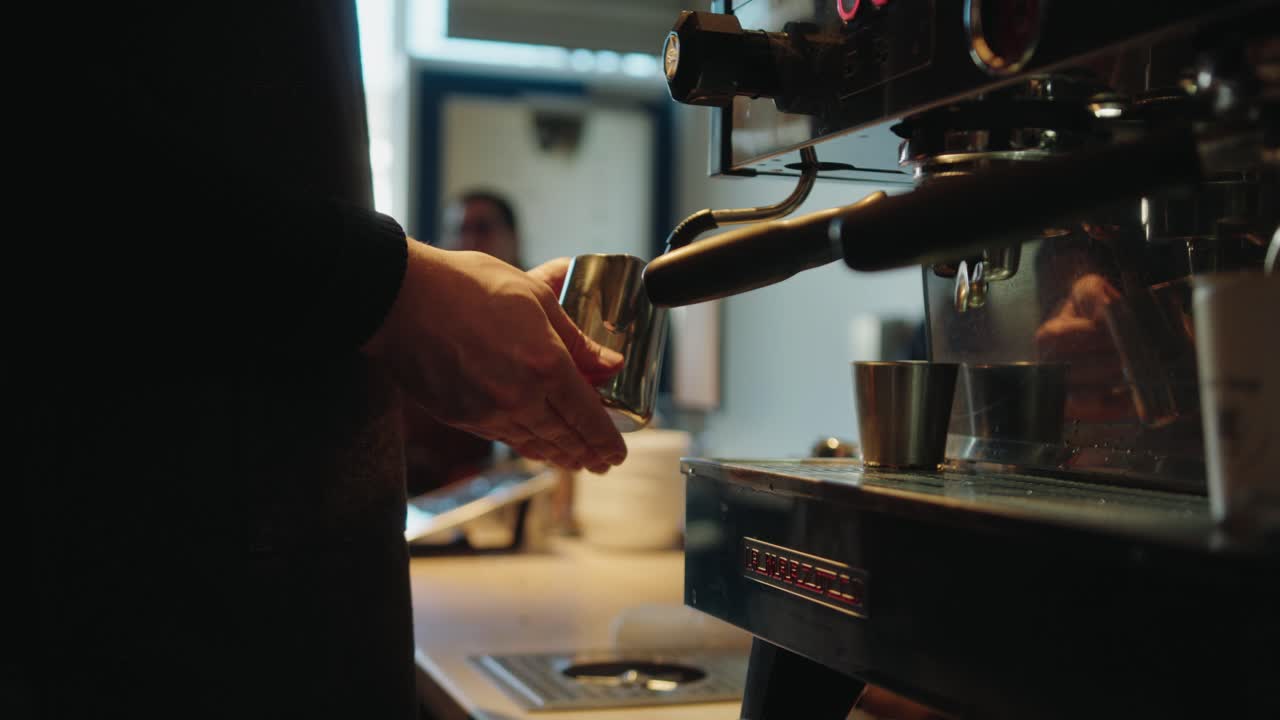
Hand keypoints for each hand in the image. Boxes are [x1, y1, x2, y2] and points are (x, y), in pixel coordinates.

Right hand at [365, 242, 627, 472]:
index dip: (606, 439)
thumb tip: (610, 363)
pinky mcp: (462, 417)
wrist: (401, 300)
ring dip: (559, 456)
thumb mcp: (534, 297)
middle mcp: (521, 397)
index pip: (588, 415)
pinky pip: (505, 438)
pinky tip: (536, 447)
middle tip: (602, 463)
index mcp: (546, 364)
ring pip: (535, 444)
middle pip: (564, 438)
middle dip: (587, 454)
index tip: (617, 452)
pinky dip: (527, 446)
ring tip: (575, 461)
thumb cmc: (467, 286)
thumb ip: (576, 338)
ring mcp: (489, 412)